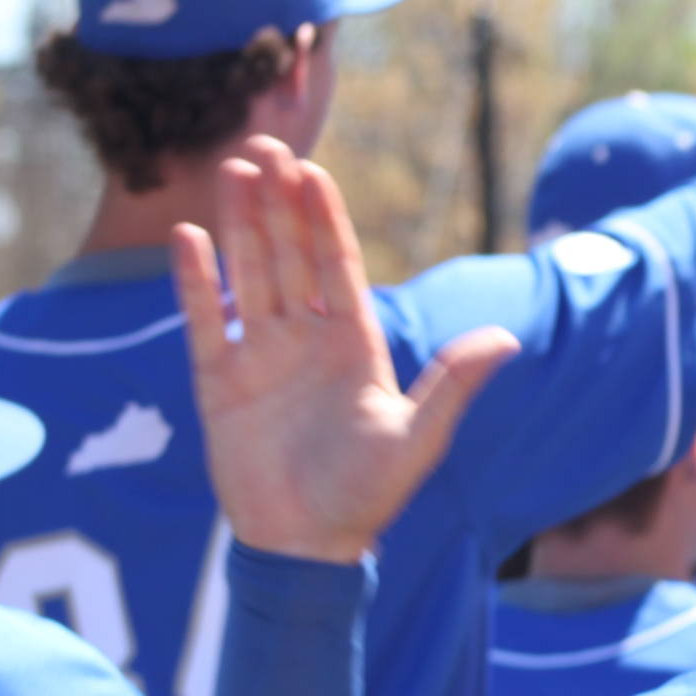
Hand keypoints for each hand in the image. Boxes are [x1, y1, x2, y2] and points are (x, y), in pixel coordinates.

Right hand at [174, 137, 516, 563]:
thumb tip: (507, 338)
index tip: (311, 170)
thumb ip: (454, 384)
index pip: (337, 264)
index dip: (323, 217)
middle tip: (263, 148)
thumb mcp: (418, 437)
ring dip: (240, 225)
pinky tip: (189, 237)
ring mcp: (262, 356)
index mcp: (355, 344)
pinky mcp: (219, 382)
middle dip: (278, 203)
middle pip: (289, 255)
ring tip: (231, 172)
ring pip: (249, 275)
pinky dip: (195, 282)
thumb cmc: (368, 496)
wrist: (307, 547)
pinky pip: (205, 321)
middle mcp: (307, 339)